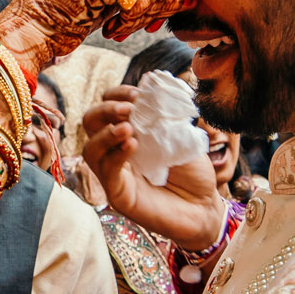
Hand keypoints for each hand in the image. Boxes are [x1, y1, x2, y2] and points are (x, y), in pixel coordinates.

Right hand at [81, 86, 223, 248]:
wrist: (204, 207)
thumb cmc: (193, 173)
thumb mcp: (181, 136)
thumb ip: (164, 116)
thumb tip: (150, 86)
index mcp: (128, 133)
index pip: (108, 107)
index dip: (118, 96)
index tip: (138, 94)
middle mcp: (115, 151)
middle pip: (90, 123)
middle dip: (105, 110)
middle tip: (128, 110)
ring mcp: (114, 174)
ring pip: (91, 150)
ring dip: (106, 133)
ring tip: (128, 128)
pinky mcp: (119, 195)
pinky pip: (107, 173)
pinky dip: (116, 156)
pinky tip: (132, 146)